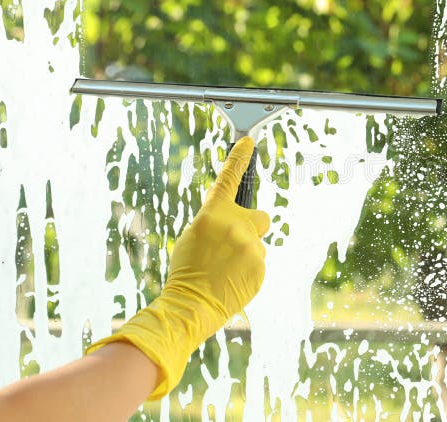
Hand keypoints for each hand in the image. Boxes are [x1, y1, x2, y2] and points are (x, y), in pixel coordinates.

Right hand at [86, 137, 269, 399]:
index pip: (229, 178)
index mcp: (213, 214)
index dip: (239, 158)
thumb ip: (216, 223)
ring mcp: (251, 247)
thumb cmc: (186, 271)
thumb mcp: (193, 236)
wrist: (190, 305)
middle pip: (260, 217)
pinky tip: (231, 281)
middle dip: (252, 226)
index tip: (248, 142)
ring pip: (256, 244)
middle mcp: (236, 226)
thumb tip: (231, 222)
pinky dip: (248, 270)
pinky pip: (259, 263)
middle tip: (234, 244)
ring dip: (245, 254)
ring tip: (224, 271)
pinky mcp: (261, 267)